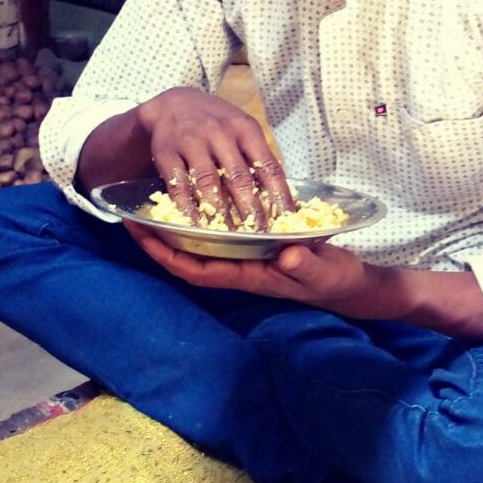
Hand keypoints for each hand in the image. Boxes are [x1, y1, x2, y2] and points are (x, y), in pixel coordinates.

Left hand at [125, 221, 391, 318]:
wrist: (349, 284)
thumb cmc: (333, 281)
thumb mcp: (322, 272)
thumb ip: (305, 265)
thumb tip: (285, 254)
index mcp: (248, 275)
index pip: (196, 269)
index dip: (166, 254)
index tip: (141, 234)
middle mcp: (241, 265)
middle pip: (190, 256)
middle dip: (160, 239)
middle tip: (133, 213)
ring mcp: (248, 256)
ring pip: (203, 244)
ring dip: (178, 227)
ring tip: (157, 202)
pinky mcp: (259, 244)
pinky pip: (223, 233)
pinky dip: (205, 219)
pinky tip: (201, 197)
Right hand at [137, 87, 294, 227]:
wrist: (173, 104)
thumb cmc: (217, 124)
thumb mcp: (242, 131)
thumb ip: (259, 159)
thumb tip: (282, 199)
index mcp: (246, 129)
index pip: (268, 166)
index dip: (279, 195)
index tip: (286, 220)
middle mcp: (220, 133)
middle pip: (239, 177)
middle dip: (251, 210)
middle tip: (259, 236)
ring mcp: (192, 141)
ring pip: (208, 183)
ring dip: (220, 214)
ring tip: (230, 237)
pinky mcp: (167, 152)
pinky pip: (178, 186)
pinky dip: (188, 210)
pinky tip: (196, 227)